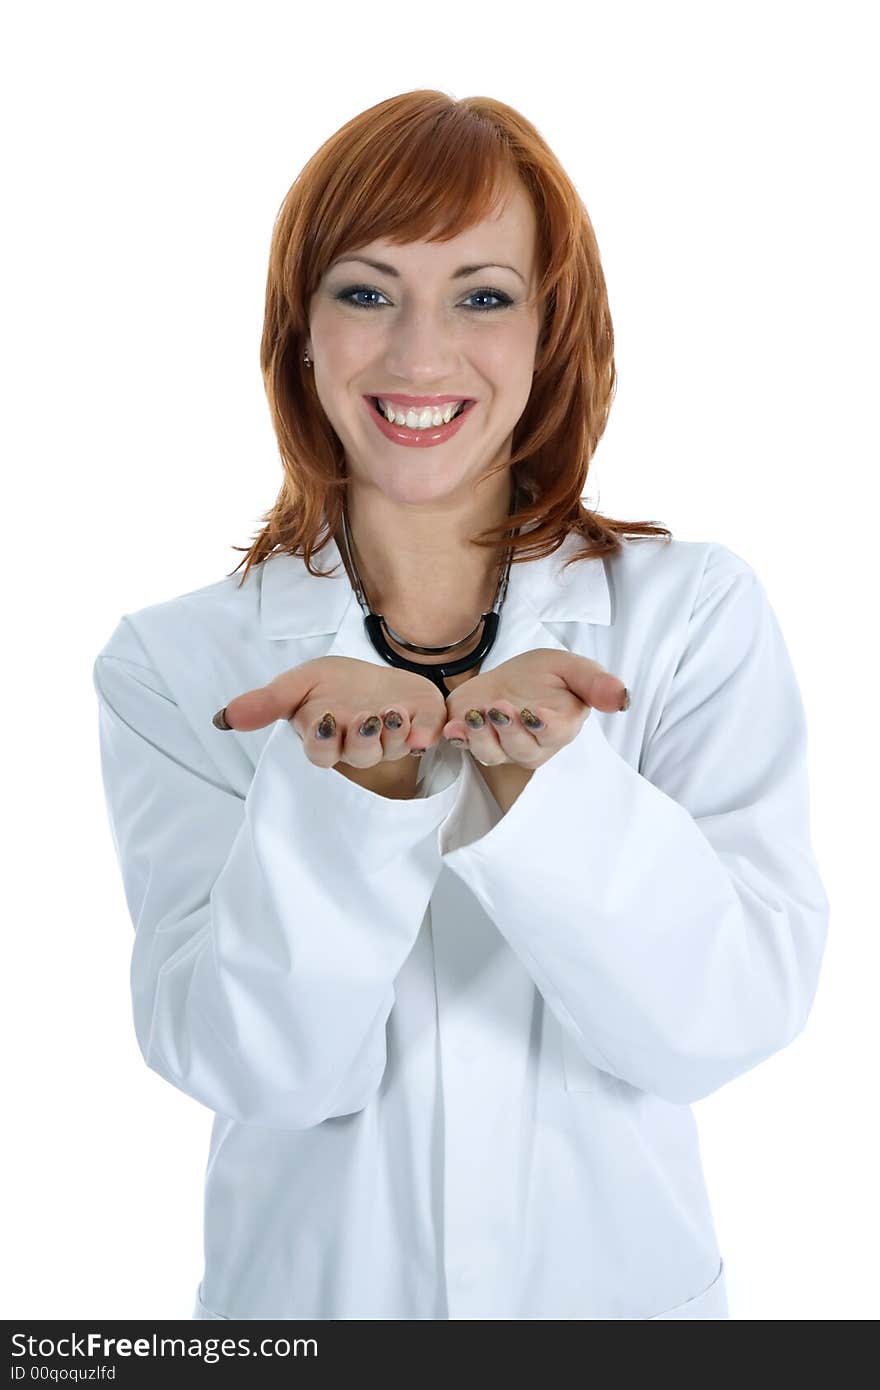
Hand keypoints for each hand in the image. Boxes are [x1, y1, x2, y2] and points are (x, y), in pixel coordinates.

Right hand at [213, 656, 447, 768]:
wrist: (375, 674)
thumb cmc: (333, 685)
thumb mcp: (297, 686)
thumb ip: (265, 703)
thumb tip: (224, 719)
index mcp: (328, 739)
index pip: (323, 754)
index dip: (324, 742)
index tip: (325, 721)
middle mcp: (361, 745)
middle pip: (361, 755)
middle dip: (363, 739)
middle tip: (366, 719)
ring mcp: (394, 739)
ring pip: (394, 748)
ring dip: (395, 733)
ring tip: (392, 711)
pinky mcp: (423, 725)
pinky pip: (427, 735)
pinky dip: (427, 731)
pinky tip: (424, 726)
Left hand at [440, 649, 628, 768]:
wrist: (507, 678)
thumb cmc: (542, 676)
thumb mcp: (570, 668)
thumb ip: (596, 683)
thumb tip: (623, 699)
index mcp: (559, 727)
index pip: (555, 734)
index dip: (543, 726)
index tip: (533, 712)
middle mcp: (532, 744)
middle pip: (522, 749)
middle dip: (510, 731)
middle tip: (499, 709)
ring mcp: (502, 747)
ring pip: (492, 754)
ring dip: (481, 737)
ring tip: (475, 715)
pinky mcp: (474, 740)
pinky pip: (465, 747)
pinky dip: (457, 740)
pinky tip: (452, 728)